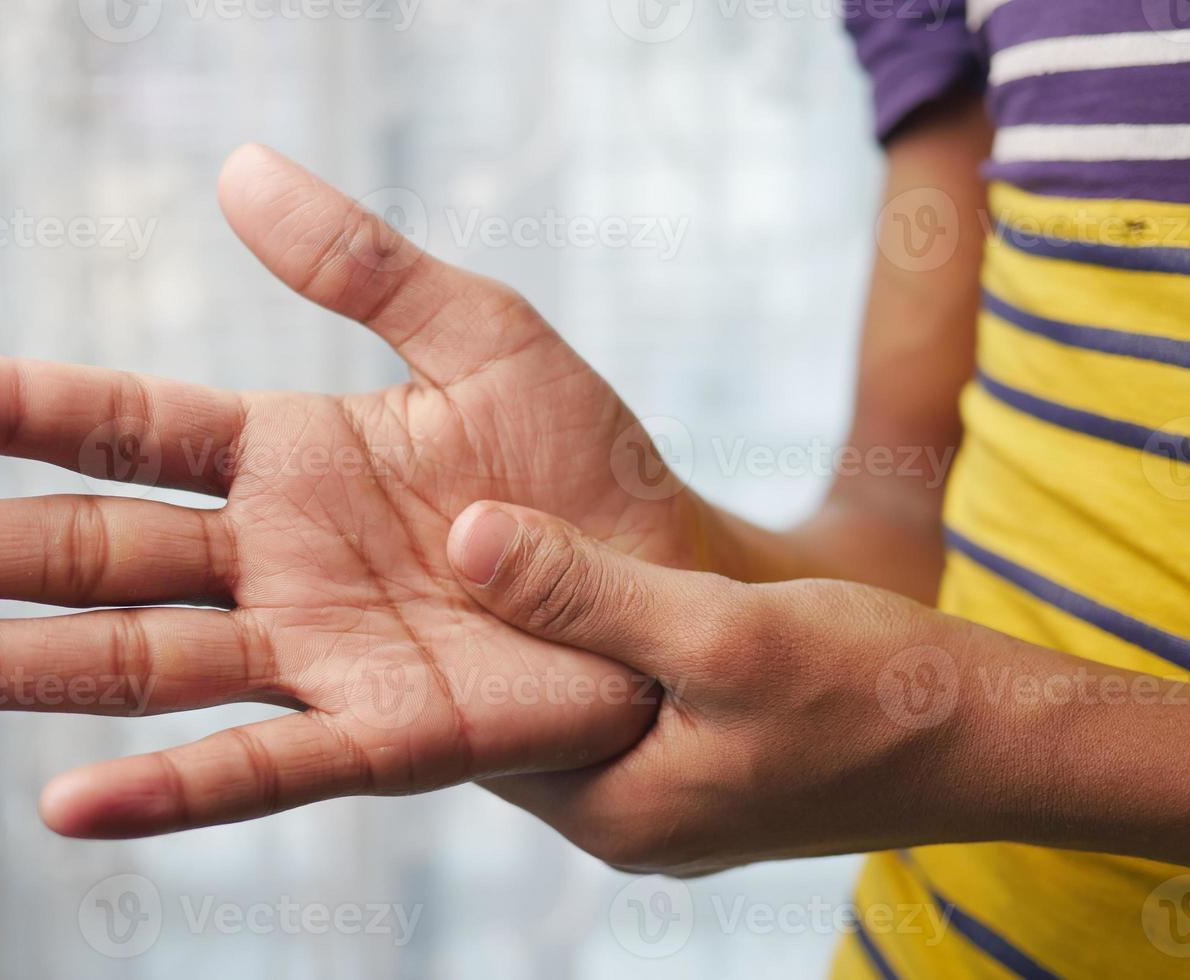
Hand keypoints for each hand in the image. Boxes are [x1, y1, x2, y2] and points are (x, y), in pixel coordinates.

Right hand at [0, 144, 710, 837]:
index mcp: (290, 457)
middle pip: (92, 553)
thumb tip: (237, 168)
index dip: (18, 410)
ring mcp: (320, 654)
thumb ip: (366, 264)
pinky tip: (68, 805)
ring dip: (7, 666)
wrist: (671, 591)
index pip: (126, 428)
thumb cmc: (588, 470)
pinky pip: (262, 764)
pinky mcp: (386, 735)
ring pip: (137, 663)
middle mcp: (277, 561)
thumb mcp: (487, 338)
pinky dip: (170, 788)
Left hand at [443, 500, 1077, 874]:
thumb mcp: (722, 628)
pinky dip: (605, 650)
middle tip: (437, 538)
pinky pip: (625, 708)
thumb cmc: (873, 688)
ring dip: (551, 638)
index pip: (481, 732)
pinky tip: (595, 589)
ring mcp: (671, 804)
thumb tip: (465, 539)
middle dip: (492, 637)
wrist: (999, 740)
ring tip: (505, 549)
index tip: (401, 557)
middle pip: (523, 722)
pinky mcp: (708, 774)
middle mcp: (629, 822)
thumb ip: (589, 591)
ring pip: (575, 710)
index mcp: (614, 810)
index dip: (443, 643)